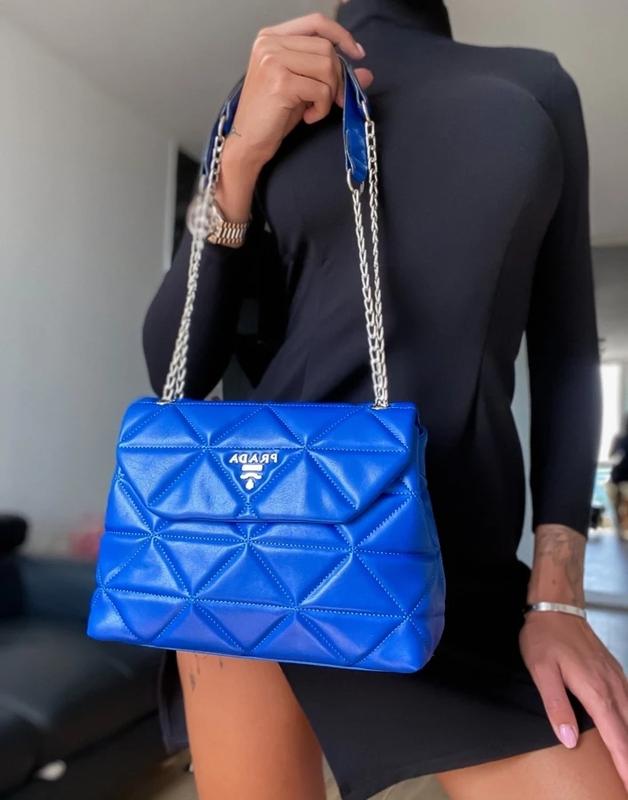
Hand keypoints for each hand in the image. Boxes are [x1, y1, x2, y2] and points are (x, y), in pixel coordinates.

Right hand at [224, 12, 372, 173]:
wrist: (249, 141)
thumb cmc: (272, 115)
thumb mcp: (303, 88)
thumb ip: (329, 74)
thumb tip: (366, 73)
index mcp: (272, 37)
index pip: (316, 22)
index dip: (341, 35)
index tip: (357, 54)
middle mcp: (269, 43)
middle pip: (325, 47)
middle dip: (337, 76)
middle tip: (333, 99)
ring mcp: (273, 60)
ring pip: (326, 66)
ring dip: (329, 93)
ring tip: (315, 108)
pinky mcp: (281, 82)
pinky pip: (321, 90)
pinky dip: (322, 108)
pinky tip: (309, 117)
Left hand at [520, 610, 627, 788]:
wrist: (557, 607)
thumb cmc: (545, 637)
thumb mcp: (542, 671)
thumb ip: (556, 705)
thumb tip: (568, 738)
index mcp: (595, 691)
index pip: (616, 737)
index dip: (624, 764)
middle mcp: (613, 687)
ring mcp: (617, 678)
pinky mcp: (614, 672)